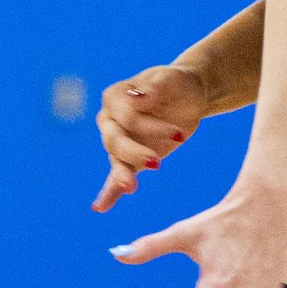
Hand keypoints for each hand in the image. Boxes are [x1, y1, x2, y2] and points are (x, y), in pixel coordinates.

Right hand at [93, 64, 208, 211]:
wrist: (186, 96)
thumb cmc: (175, 84)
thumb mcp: (169, 79)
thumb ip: (153, 87)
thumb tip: (138, 97)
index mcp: (115, 96)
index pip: (126, 116)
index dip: (150, 127)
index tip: (179, 135)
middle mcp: (110, 119)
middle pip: (115, 140)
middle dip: (135, 152)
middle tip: (157, 162)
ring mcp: (117, 141)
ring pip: (116, 160)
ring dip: (122, 175)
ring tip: (131, 187)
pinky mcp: (130, 159)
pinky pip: (114, 177)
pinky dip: (108, 193)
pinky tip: (100, 208)